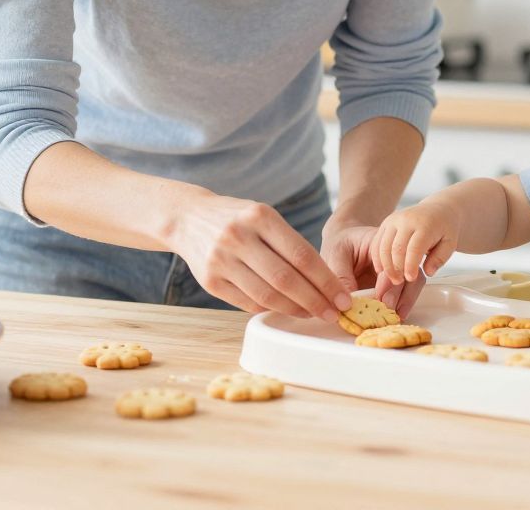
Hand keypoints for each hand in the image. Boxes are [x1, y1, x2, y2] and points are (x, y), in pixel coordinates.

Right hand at [167, 190, 352, 321]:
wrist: (187, 218)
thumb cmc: (236, 218)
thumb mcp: (262, 216)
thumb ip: (288, 243)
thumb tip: (324, 282)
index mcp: (260, 216)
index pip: (302, 255)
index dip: (326, 281)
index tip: (343, 297)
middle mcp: (239, 237)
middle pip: (286, 279)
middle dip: (315, 300)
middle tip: (334, 313)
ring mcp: (221, 260)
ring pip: (266, 295)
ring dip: (294, 309)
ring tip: (312, 314)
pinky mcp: (209, 282)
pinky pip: (246, 303)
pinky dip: (269, 309)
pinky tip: (285, 310)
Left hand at [320, 221, 424, 317]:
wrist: (342, 243)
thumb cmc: (339, 245)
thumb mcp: (335, 256)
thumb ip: (341, 277)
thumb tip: (348, 303)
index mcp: (381, 243)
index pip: (392, 260)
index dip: (388, 280)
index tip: (381, 297)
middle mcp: (394, 254)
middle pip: (407, 270)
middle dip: (400, 292)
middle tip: (389, 307)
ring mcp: (398, 268)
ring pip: (413, 281)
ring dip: (407, 299)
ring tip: (397, 315)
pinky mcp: (396, 282)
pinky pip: (407, 291)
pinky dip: (405, 303)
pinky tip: (398, 315)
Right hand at [372, 202, 459, 290]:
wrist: (437, 209)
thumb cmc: (444, 228)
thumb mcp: (450, 243)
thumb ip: (440, 259)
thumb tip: (428, 272)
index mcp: (425, 225)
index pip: (414, 248)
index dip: (410, 266)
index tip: (410, 278)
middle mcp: (407, 220)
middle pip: (396, 248)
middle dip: (396, 268)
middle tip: (400, 282)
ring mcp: (394, 220)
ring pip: (383, 246)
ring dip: (386, 265)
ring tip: (393, 278)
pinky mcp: (386, 222)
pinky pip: (377, 242)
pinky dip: (377, 257)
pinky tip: (382, 269)